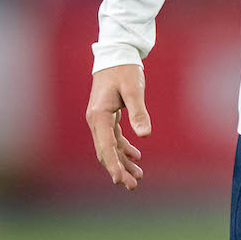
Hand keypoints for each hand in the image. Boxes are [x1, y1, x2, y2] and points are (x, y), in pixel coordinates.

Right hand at [85, 63, 151, 189]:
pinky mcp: (107, 115)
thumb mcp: (133, 89)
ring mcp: (100, 119)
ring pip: (110, 147)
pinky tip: (136, 156)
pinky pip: (113, 138)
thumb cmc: (124, 69)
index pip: (105, 146)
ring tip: (138, 177)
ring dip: (122, 162)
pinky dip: (123, 149)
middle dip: (118, 169)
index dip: (113, 165)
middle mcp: (95, 120)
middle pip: (106, 151)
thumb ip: (139, 112)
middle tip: (133, 186)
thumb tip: (145, 135)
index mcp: (99, 115)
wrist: (117, 53)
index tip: (120, 181)